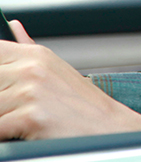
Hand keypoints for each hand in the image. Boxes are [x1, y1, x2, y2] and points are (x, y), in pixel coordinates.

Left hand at [0, 21, 140, 139]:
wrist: (109, 128)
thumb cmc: (84, 104)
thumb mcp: (57, 68)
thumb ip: (27, 48)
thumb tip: (13, 27)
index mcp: (34, 55)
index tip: (5, 85)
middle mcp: (31, 69)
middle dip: (1, 100)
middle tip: (16, 107)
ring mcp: (31, 92)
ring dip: (4, 118)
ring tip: (22, 122)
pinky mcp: (31, 117)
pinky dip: (6, 134)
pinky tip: (22, 133)